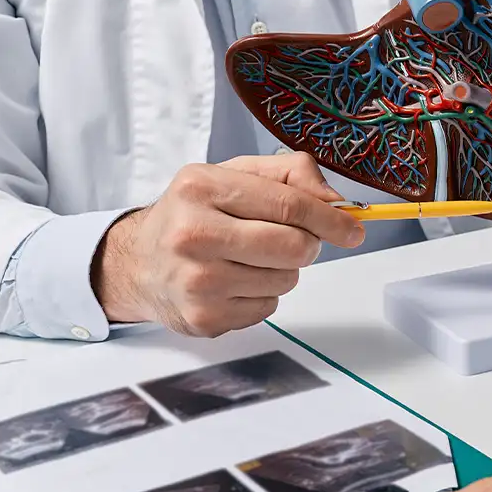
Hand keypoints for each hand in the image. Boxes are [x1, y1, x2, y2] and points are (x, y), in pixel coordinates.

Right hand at [92, 153, 364, 336]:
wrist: (138, 263)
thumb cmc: (194, 214)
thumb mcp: (234, 176)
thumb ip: (289, 174)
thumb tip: (336, 201)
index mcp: (201, 188)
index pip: (289, 205)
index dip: (331, 219)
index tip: (353, 229)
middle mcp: (192, 234)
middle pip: (293, 247)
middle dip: (307, 245)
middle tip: (291, 241)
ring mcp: (196, 281)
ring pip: (286, 280)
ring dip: (282, 270)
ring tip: (249, 259)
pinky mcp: (203, 317)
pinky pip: (268, 308)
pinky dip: (262, 295)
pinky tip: (234, 282)